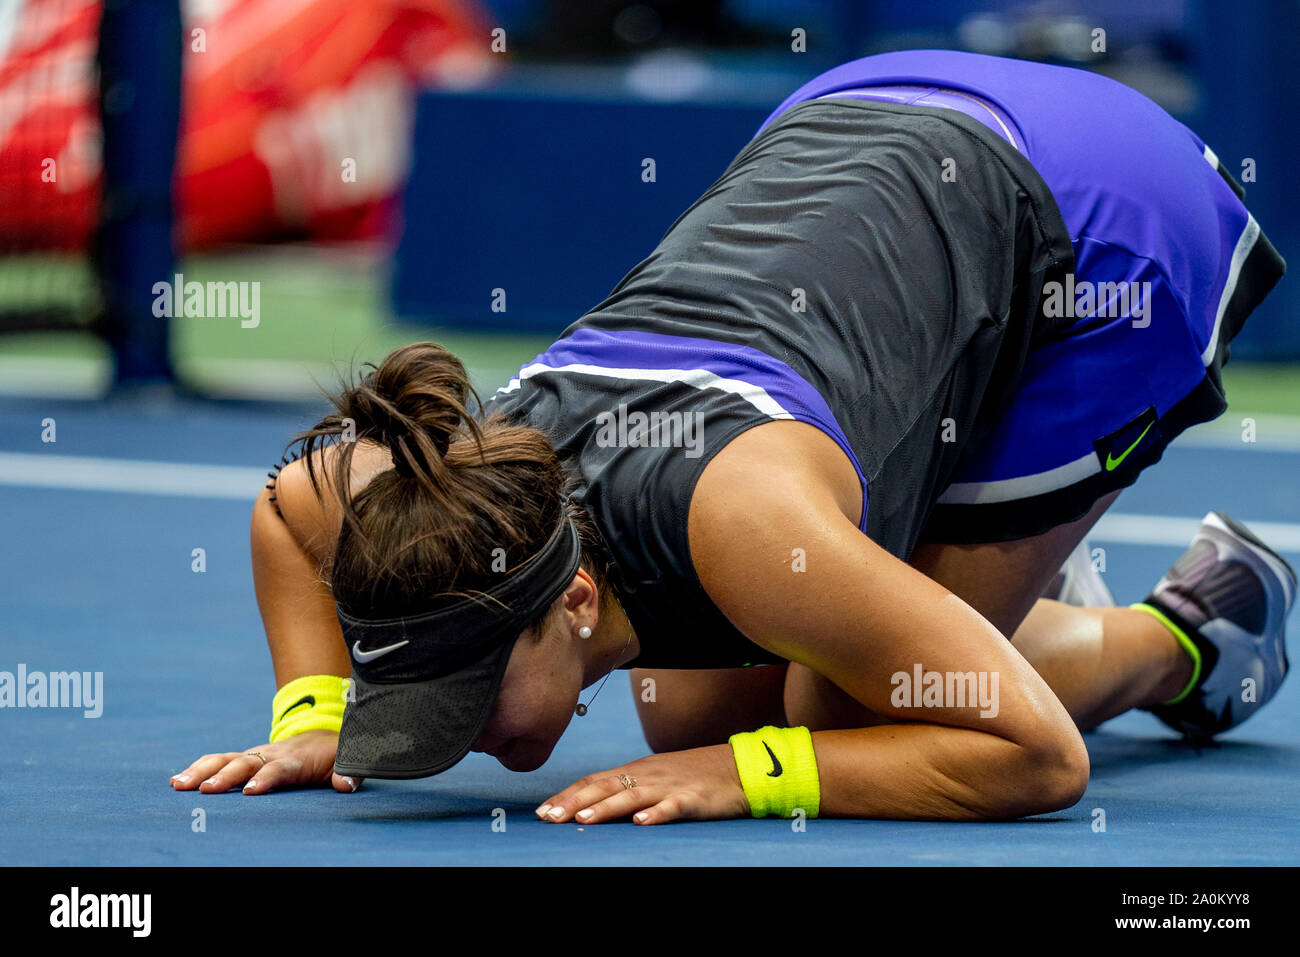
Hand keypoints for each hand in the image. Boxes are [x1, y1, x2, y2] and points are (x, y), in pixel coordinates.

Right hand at [169, 730, 360, 794]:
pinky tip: (177, 781)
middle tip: (204, 790)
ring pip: (225, 760)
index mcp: (295, 759)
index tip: (250, 791)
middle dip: (224, 776)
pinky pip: (218, 762)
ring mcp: (254, 755)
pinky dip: (197, 769)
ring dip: (202, 771)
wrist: (320, 735)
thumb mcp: (344, 761)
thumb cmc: (331, 755)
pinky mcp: (243, 759)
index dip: (266, 778)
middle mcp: (270, 754)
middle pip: (245, 763)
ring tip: (179, 785)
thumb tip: (346, 784)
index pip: (279, 769)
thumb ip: (346, 772)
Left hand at [536, 744, 748, 824]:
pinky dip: (656, 814)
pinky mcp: (693, 798)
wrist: (736, 768)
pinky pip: (672, 806)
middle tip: (549, 817)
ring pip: (632, 796)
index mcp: (635, 771)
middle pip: (605, 786)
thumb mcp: (654, 778)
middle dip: (575, 802)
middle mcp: (647, 775)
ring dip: (606, 807)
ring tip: (583, 820)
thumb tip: (590, 806)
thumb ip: (626, 789)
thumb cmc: (691, 775)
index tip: (542, 811)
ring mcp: (669, 786)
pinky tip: (641, 823)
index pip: (593, 780)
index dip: (567, 795)